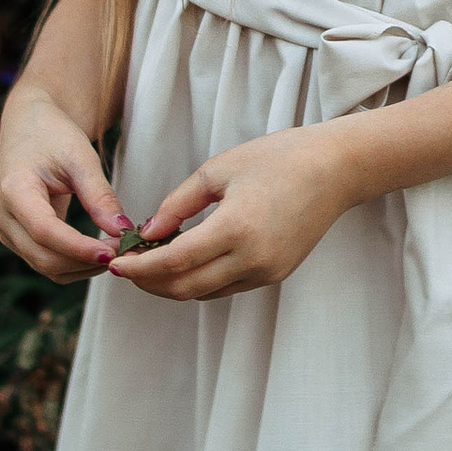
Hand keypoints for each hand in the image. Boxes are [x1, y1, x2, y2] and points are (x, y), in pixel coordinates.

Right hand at [0, 77, 130, 279]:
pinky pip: (45, 261)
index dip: (79, 247)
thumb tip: (123, 231)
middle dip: (86, 261)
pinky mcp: (16, 237)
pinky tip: (100, 251)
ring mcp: (6, 230)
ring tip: (118, 252)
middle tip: (126, 253)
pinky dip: (74, 263)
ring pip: (45, 266)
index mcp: (13, 189)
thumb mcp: (80, 158)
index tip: (114, 250)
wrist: (28, 126)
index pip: (45, 231)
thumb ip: (99, 196)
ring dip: (83, 267)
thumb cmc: (53, 135)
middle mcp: (2, 216)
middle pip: (44, 258)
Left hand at [104, 125, 359, 301]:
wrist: (336, 169)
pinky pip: (226, 286)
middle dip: (149, 281)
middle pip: (184, 288)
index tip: (115, 262)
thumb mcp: (218, 170)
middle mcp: (252, 259)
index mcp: (235, 229)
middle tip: (126, 266)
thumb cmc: (278, 158)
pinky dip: (199, 279)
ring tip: (149, 262)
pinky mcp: (275, 274)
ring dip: (172, 283)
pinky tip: (184, 261)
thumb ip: (178, 204)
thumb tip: (148, 231)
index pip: (173, 262)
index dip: (139, 267)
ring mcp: (266, 271)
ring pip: (204, 292)